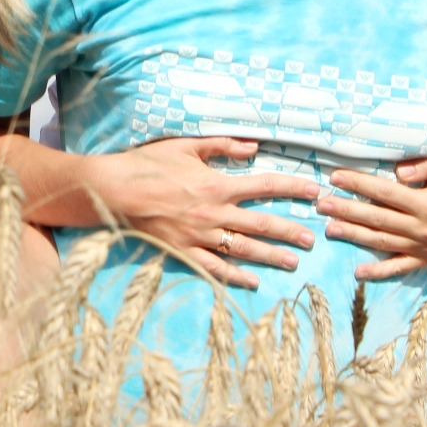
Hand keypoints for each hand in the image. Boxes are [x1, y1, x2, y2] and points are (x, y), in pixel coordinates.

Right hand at [93, 137, 320, 290]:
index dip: (291, 187)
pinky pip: (215, 268)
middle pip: (261, 223)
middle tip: (312, 237)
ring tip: (294, 262)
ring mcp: (199, 236)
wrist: (113, 191)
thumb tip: (253, 147)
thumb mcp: (185, 146)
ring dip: (271, 255)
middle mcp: (213, 213)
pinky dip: (235, 275)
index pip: (264, 185)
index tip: (313, 191)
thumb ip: (221, 146)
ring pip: (244, 249)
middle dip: (290, 230)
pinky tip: (253, 281)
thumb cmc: (147, 165)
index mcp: (216, 185)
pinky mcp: (184, 252)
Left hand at [318, 158, 426, 280]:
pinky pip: (399, 267)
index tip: (336, 177)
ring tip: (329, 228)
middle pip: (378, 218)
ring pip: (382, 241)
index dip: (360, 184)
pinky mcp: (424, 259)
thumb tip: (399, 171)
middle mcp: (423, 228)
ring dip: (354, 235)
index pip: (386, 192)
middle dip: (347, 210)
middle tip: (321, 203)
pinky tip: (358, 272)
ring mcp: (423, 247)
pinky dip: (379, 272)